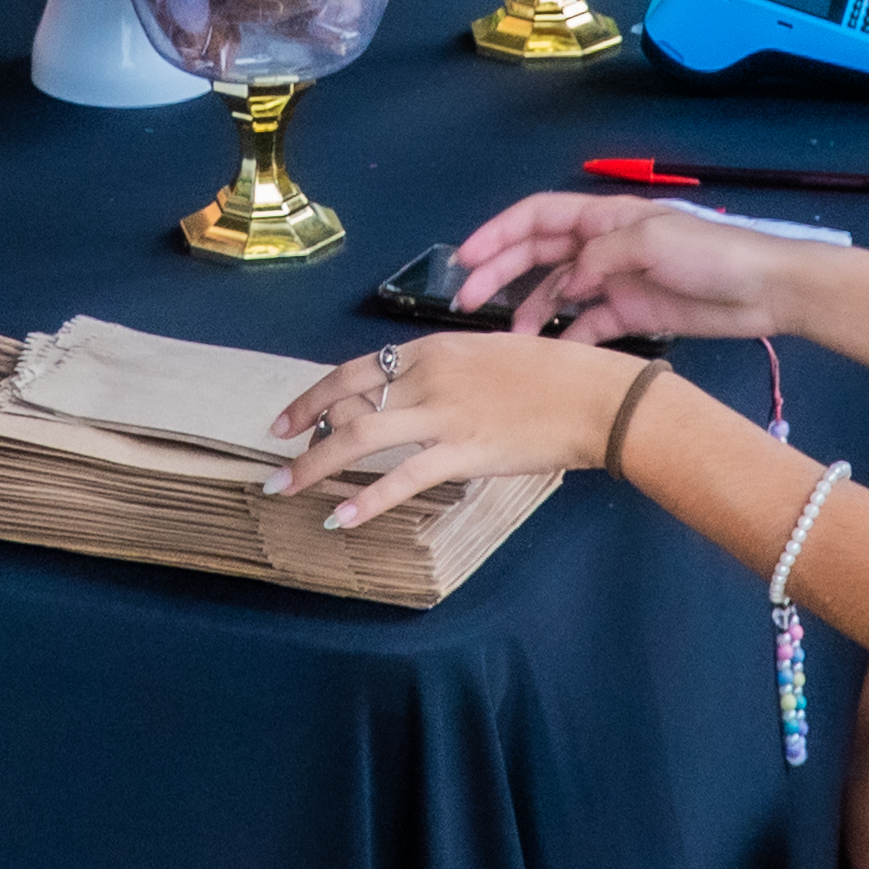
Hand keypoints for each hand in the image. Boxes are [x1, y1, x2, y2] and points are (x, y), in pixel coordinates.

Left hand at [265, 325, 642, 527]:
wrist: (595, 395)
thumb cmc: (552, 376)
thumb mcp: (487, 357)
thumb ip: (444, 374)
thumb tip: (410, 398)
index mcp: (432, 350)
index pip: (356, 369)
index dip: (315, 395)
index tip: (288, 418)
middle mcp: (428, 376)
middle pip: (347, 401)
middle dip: (303, 432)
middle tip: (273, 461)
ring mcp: (444, 414)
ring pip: (361, 437)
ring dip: (315, 465)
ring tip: (284, 489)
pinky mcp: (464, 451)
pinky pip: (403, 478)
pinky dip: (367, 499)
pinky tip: (340, 518)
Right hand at [444, 190, 808, 342]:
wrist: (767, 290)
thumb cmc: (714, 253)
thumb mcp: (654, 240)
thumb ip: (601, 255)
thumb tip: (566, 279)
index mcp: (605, 218)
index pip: (537, 218)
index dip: (497, 234)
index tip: (465, 259)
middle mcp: (603, 246)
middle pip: (538, 255)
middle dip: (500, 274)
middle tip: (467, 301)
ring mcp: (616, 281)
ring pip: (557, 294)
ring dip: (530, 312)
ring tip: (509, 340)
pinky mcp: (633, 313)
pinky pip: (588, 326)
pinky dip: (566, 339)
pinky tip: (550, 357)